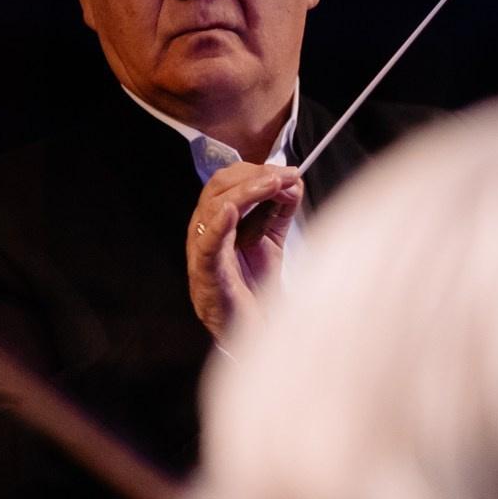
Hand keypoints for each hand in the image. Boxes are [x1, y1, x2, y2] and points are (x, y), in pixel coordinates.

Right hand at [186, 162, 301, 343]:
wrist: (248, 327)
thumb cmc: (252, 285)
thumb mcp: (271, 239)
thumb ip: (280, 210)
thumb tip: (293, 182)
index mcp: (219, 219)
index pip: (230, 181)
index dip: (258, 170)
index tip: (289, 172)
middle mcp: (207, 228)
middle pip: (219, 187)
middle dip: (254, 175)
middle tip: (285, 175)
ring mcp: (204, 249)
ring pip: (214, 207)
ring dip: (246, 191)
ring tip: (272, 183)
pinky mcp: (207, 271)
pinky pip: (208, 243)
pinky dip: (218, 224)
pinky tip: (230, 210)